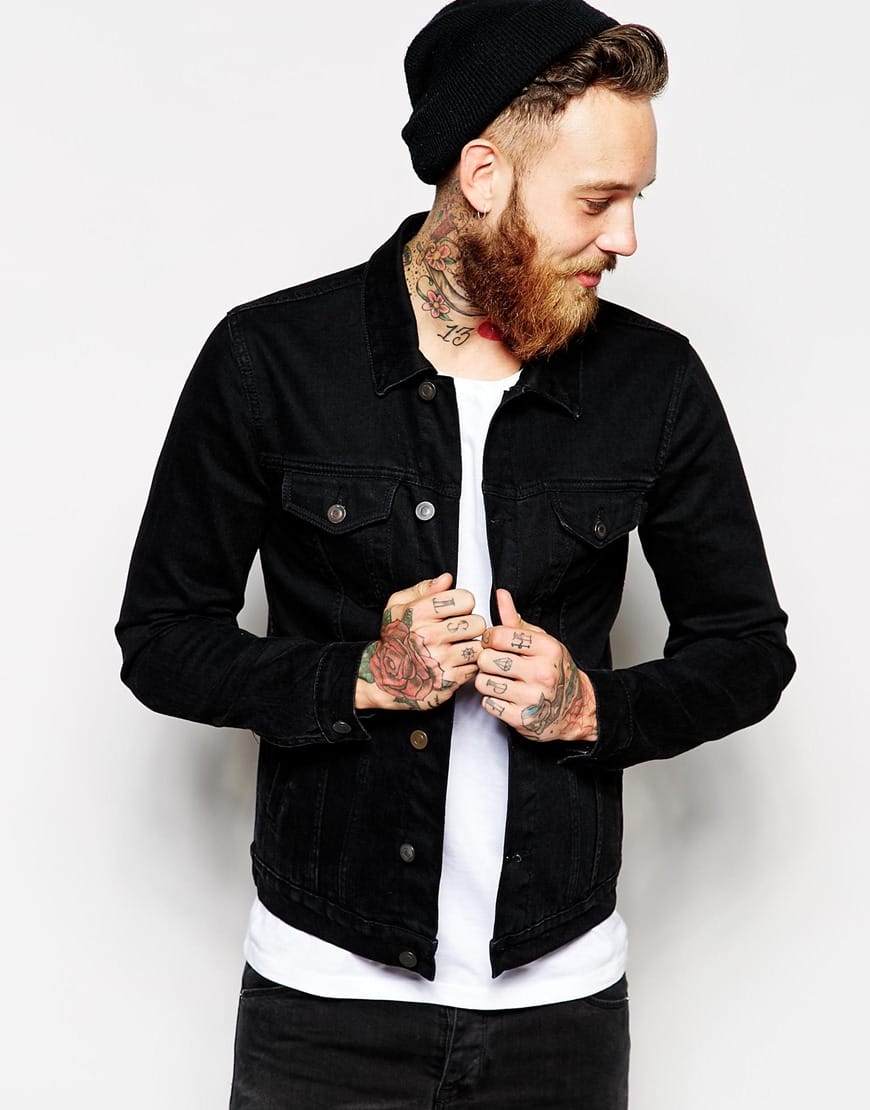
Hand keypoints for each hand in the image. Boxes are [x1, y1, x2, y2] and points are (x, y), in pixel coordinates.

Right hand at [356, 573, 485, 710]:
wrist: (384, 677)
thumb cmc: (395, 638)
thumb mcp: (398, 606)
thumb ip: (424, 589)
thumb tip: (447, 579)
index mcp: (419, 614)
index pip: (464, 599)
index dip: (464, 602)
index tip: (457, 609)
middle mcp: (429, 636)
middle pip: (477, 623)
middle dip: (471, 624)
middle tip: (460, 630)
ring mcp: (439, 660)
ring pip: (478, 646)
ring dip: (471, 645)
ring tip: (458, 646)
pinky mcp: (448, 681)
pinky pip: (474, 666)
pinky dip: (468, 664)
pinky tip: (455, 661)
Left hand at [475, 589, 597, 742]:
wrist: (576, 709)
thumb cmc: (555, 671)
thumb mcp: (541, 641)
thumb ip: (516, 620)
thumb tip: (501, 595)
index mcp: (547, 649)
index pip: (499, 635)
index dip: (489, 638)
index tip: (493, 643)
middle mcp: (542, 673)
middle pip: (487, 659)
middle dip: (486, 660)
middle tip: (495, 664)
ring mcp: (533, 698)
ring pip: (484, 682)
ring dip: (486, 681)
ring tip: (499, 679)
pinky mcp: (522, 719)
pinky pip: (488, 703)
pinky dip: (491, 700)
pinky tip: (504, 696)